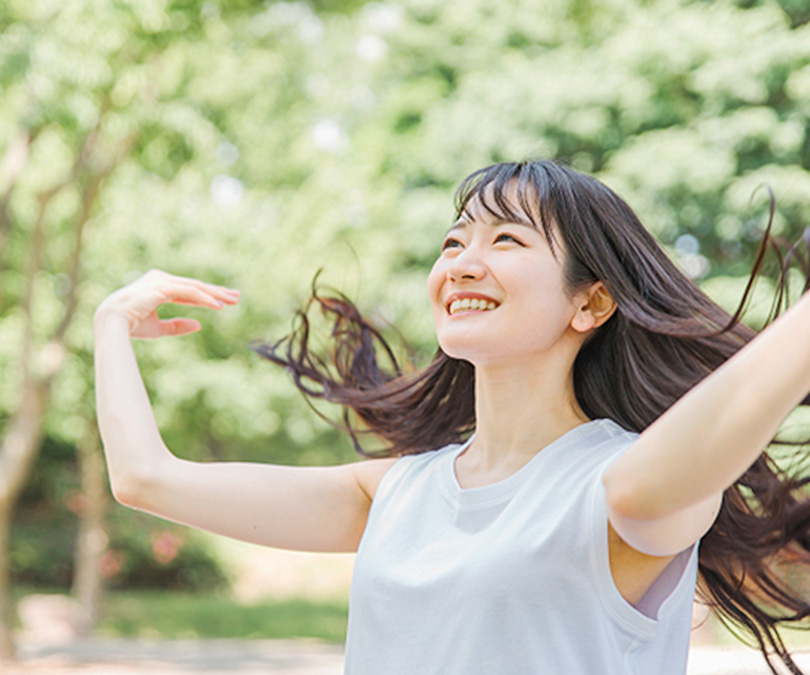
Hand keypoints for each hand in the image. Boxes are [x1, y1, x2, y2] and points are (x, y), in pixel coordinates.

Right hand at [95, 269, 239, 338]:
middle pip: (195, 286)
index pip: (189, 290)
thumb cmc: (131, 326)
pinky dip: (205, 299)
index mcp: (158, 286)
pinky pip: (189, 292)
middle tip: (236, 297)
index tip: (225, 301)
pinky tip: (219, 306)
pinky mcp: (162, 287)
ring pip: (195, 287)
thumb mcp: (158, 328)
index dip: (207, 296)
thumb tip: (199, 325)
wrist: (111, 323)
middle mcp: (160, 279)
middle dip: (217, 292)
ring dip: (215, 294)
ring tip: (233, 301)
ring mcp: (161, 281)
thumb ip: (178, 326)